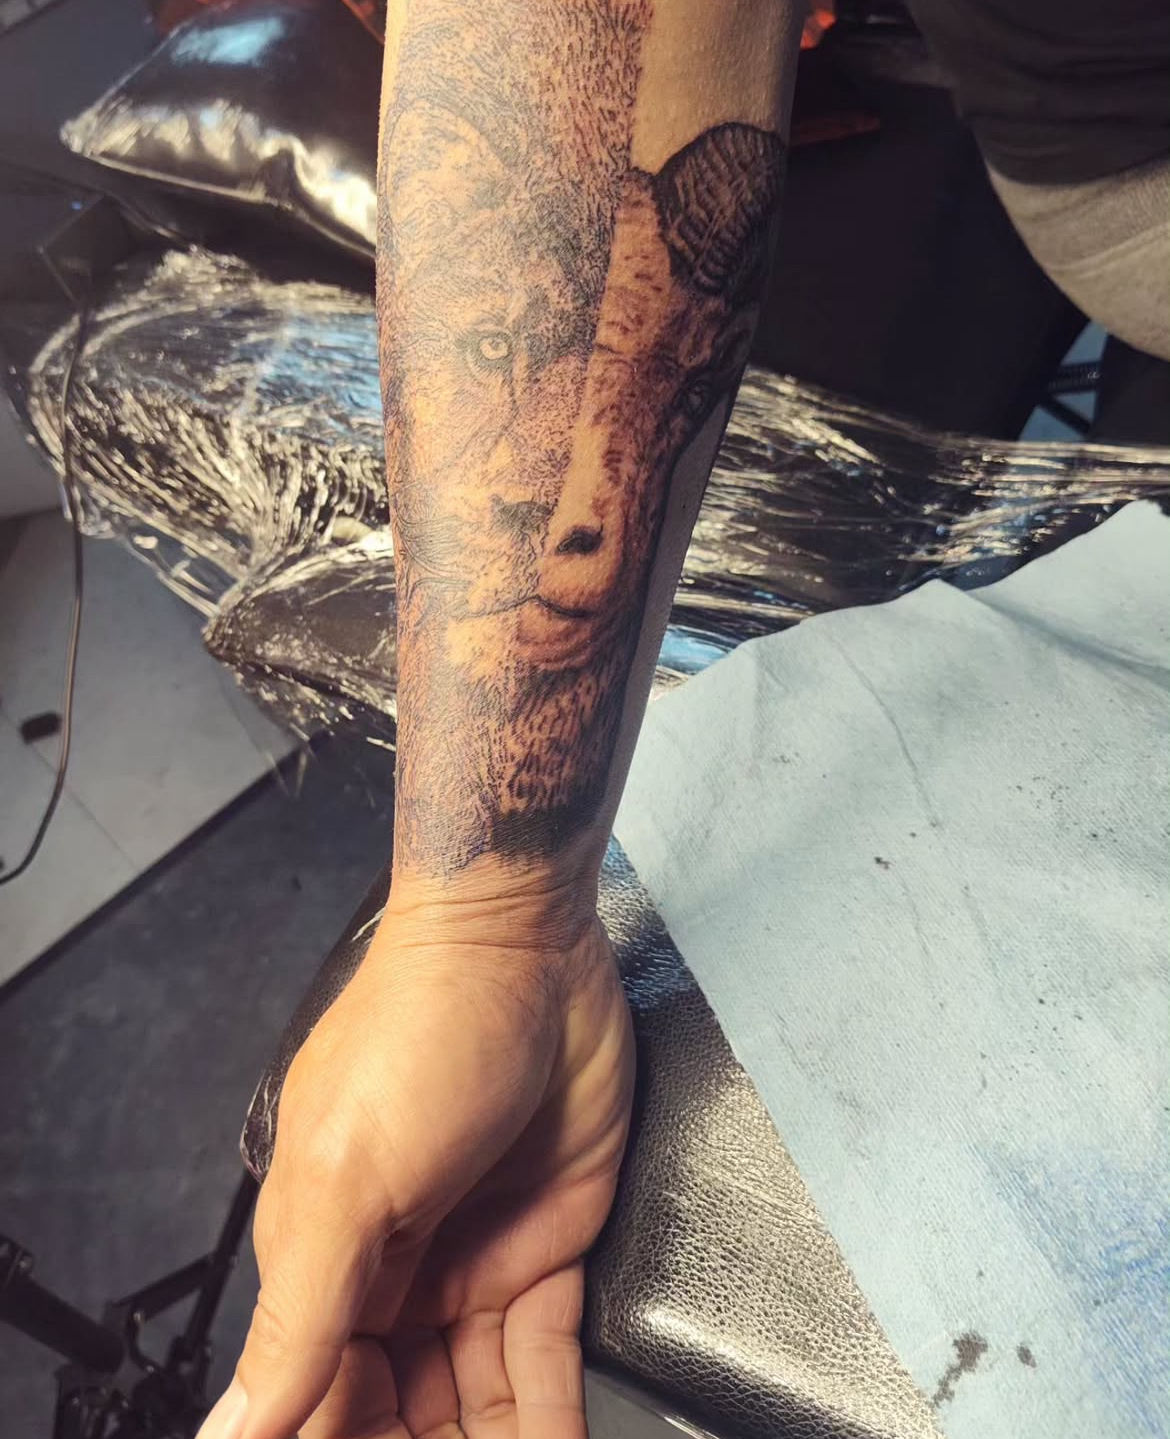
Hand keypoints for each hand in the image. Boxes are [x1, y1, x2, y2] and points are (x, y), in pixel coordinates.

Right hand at [198, 894, 634, 1438]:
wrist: (521, 945)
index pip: (322, 1400)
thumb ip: (302, 1315)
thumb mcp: (345, 1180)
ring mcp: (473, 1259)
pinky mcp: (546, 1242)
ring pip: (474, 1399)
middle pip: (398, 1412)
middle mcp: (395, 1272)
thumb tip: (236, 1427)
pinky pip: (542, 1357)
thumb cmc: (419, 1029)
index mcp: (324, 1262)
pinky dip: (548, 1412)